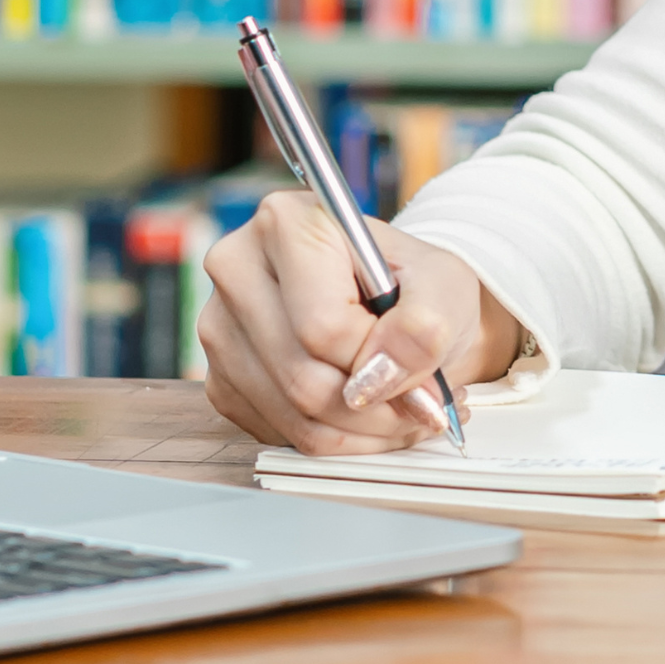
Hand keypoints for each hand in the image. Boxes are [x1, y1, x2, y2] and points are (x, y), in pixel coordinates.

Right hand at [199, 191, 522, 454]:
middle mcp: (237, 269)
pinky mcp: (221, 379)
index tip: (421, 368)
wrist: (398, 305)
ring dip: (363, 431)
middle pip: (302, 379)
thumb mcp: (445, 287)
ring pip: (293, 416)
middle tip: (425, 404)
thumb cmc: (416, 286)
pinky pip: (280, 435)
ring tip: (405, 409)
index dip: (381, 363)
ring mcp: (219, 328)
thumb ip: (423, 326)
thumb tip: (380, 374)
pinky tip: (367, 414)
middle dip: (378, 408)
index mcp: (286, 224)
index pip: (323, 327)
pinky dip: (336, 439)